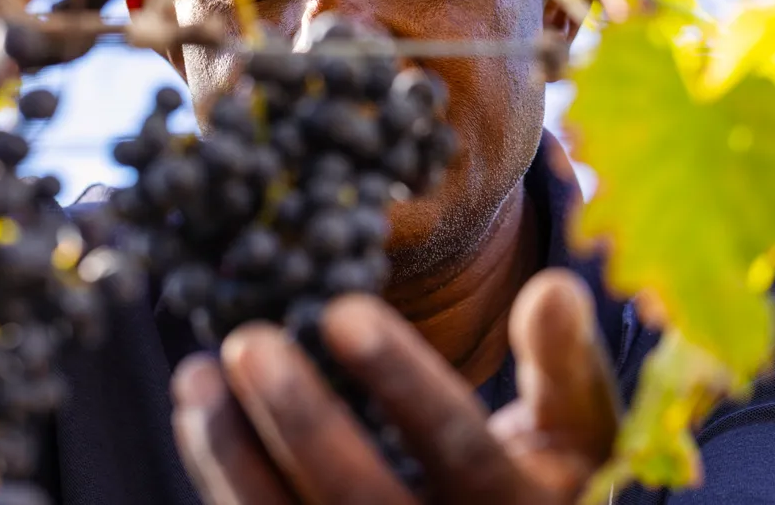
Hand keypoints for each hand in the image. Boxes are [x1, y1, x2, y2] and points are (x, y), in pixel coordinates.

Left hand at [171, 268, 619, 504]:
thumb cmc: (546, 475)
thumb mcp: (577, 427)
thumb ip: (565, 364)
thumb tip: (554, 290)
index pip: (455, 446)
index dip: (401, 381)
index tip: (342, 311)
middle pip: (356, 496)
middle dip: (299, 420)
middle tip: (247, 341)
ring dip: (233, 454)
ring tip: (196, 374)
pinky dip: (225, 472)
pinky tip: (199, 409)